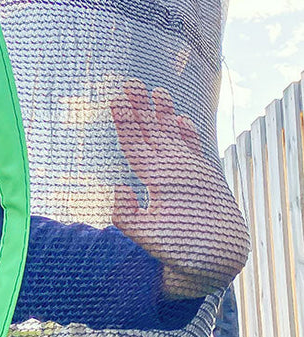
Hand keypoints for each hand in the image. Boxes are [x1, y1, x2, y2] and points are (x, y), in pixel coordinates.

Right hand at [111, 83, 248, 297]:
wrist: (221, 252)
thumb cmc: (180, 246)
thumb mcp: (145, 237)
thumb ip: (126, 215)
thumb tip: (120, 189)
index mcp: (159, 178)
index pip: (136, 144)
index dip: (125, 122)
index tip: (116, 101)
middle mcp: (177, 167)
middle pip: (153, 130)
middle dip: (140, 107)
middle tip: (130, 84)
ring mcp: (192, 168)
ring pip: (173, 134)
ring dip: (163, 113)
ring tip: (156, 92)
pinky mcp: (204, 174)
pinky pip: (192, 146)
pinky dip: (186, 131)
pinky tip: (180, 120)